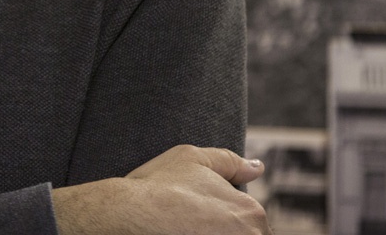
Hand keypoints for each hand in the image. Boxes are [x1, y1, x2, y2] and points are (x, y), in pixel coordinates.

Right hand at [51, 144, 270, 234]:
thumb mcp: (194, 158)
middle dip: (220, 230)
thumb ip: (231, 162)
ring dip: (209, 234)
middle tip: (189, 224)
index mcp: (250, 213)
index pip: (251, 223)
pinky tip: (177, 233)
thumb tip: (256, 168)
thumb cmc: (159, 185)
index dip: (224, 217)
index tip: (199, 216)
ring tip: (182, 229)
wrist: (128, 214)